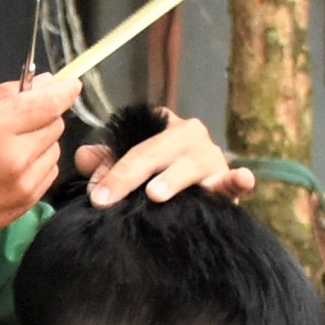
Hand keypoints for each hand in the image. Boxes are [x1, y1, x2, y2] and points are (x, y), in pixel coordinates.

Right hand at [0, 76, 77, 275]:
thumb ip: (2, 93)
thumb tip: (43, 82)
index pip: (49, 102)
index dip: (64, 90)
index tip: (71, 84)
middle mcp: (14, 154)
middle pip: (55, 124)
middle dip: (43, 116)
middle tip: (17, 121)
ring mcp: (22, 182)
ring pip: (54, 149)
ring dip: (40, 143)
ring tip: (8, 149)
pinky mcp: (26, 203)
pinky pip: (48, 173)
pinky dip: (36, 165)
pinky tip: (9, 169)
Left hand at [77, 108, 252, 207]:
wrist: (201, 198)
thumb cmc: (159, 177)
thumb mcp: (130, 167)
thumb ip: (105, 162)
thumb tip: (82, 157)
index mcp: (161, 125)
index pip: (131, 143)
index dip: (111, 168)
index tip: (94, 196)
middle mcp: (187, 135)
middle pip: (154, 151)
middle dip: (128, 175)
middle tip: (106, 199)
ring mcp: (210, 157)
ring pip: (189, 166)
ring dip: (173, 179)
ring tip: (155, 194)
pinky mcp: (228, 181)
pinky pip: (233, 180)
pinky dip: (237, 179)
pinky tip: (242, 178)